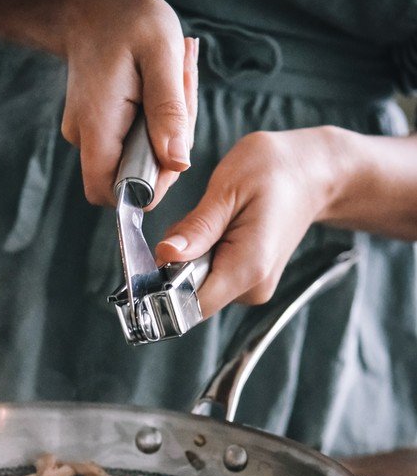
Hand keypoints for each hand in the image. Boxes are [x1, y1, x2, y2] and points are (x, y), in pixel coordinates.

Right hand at [59, 0, 198, 206]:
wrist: (97, 3)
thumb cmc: (130, 20)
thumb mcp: (162, 55)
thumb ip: (169, 112)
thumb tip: (178, 164)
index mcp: (97, 125)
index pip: (113, 193)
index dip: (148, 188)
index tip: (170, 150)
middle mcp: (86, 138)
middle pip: (132, 180)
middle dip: (166, 154)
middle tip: (181, 100)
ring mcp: (89, 136)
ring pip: (137, 161)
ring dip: (165, 135)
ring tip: (172, 86)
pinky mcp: (98, 131)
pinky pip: (134, 145)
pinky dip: (156, 126)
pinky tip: (161, 92)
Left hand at [155, 127, 342, 316]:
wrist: (312, 174)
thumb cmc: (274, 171)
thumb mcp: (229, 187)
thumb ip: (198, 228)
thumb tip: (166, 255)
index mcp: (248, 267)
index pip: (191, 304)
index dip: (165, 286)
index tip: (164, 253)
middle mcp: (253, 288)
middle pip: (190, 295)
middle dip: (178, 264)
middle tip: (196, 223)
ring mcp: (253, 289)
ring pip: (198, 286)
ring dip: (191, 257)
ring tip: (215, 222)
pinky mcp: (249, 284)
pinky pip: (211, 279)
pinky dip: (204, 257)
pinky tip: (221, 231)